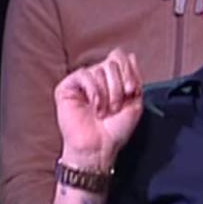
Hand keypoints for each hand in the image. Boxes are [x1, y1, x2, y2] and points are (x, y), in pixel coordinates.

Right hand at [54, 48, 142, 168]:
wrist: (100, 147)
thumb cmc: (115, 129)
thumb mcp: (134, 101)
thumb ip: (134, 78)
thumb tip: (131, 56)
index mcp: (113, 78)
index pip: (121, 57)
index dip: (128, 71)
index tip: (132, 91)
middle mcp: (98, 76)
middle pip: (112, 62)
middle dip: (118, 86)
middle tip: (116, 107)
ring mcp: (83, 81)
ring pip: (99, 69)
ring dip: (107, 93)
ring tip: (104, 111)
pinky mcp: (68, 87)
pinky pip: (84, 75)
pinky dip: (94, 92)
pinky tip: (95, 107)